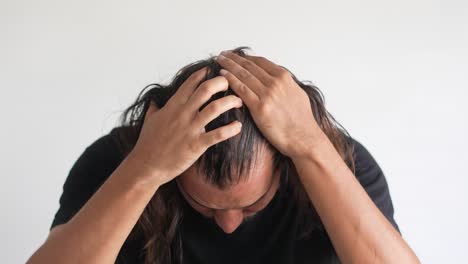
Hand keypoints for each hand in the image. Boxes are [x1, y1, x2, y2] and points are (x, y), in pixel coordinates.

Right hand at [130, 67, 242, 184]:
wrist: (146, 166)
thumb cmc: (147, 144)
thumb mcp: (149, 121)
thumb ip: (155, 108)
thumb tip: (154, 101)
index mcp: (173, 106)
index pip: (191, 83)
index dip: (204, 73)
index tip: (213, 70)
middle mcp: (182, 114)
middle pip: (206, 89)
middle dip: (222, 82)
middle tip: (231, 83)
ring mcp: (190, 129)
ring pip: (215, 108)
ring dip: (230, 102)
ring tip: (239, 102)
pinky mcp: (196, 145)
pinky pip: (218, 134)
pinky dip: (231, 129)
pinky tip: (238, 126)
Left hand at [216, 51, 324, 158]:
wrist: (304, 138)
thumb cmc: (302, 120)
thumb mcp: (298, 94)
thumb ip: (285, 84)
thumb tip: (278, 79)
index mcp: (284, 78)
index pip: (260, 62)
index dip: (246, 57)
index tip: (236, 56)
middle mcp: (276, 83)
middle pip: (249, 66)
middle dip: (234, 59)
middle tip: (222, 55)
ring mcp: (267, 94)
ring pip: (243, 75)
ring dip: (229, 66)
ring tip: (219, 60)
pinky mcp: (260, 108)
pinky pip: (241, 90)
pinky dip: (230, 80)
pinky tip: (222, 75)